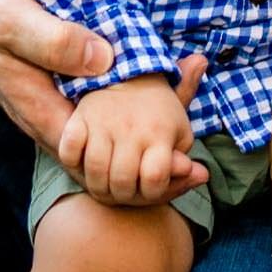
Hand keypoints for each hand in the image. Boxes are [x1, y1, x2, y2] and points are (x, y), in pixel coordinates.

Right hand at [0, 0, 208, 187]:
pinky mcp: (69, 103)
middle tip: (195, 168)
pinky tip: (169, 112)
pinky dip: (136, 125)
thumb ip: (53, 40)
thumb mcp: (14, 20)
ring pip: (107, 147)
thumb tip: (103, 59)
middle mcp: (52, 122)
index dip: (132, 162)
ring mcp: (61, 116)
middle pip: (103, 161)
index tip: (174, 159)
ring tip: (191, 156)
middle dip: (145, 168)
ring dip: (144, 152)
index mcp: (40, 109)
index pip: (90, 155)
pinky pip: (105, 124)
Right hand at [57, 76, 198, 204]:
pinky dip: (72, 162)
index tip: (151, 185)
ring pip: (94, 171)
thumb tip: (202, 175)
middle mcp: (131, 127)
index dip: (154, 192)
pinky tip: (83, 163)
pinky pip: (69, 150)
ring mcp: (103, 122)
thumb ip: (184, 160)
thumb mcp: (180, 131)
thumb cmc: (158, 113)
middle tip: (124, 193)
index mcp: (160, 132)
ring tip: (105, 185)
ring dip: (97, 186)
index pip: (156, 179)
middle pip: (122, 182)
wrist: (130, 74)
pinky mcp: (80, 117)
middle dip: (123, 197)